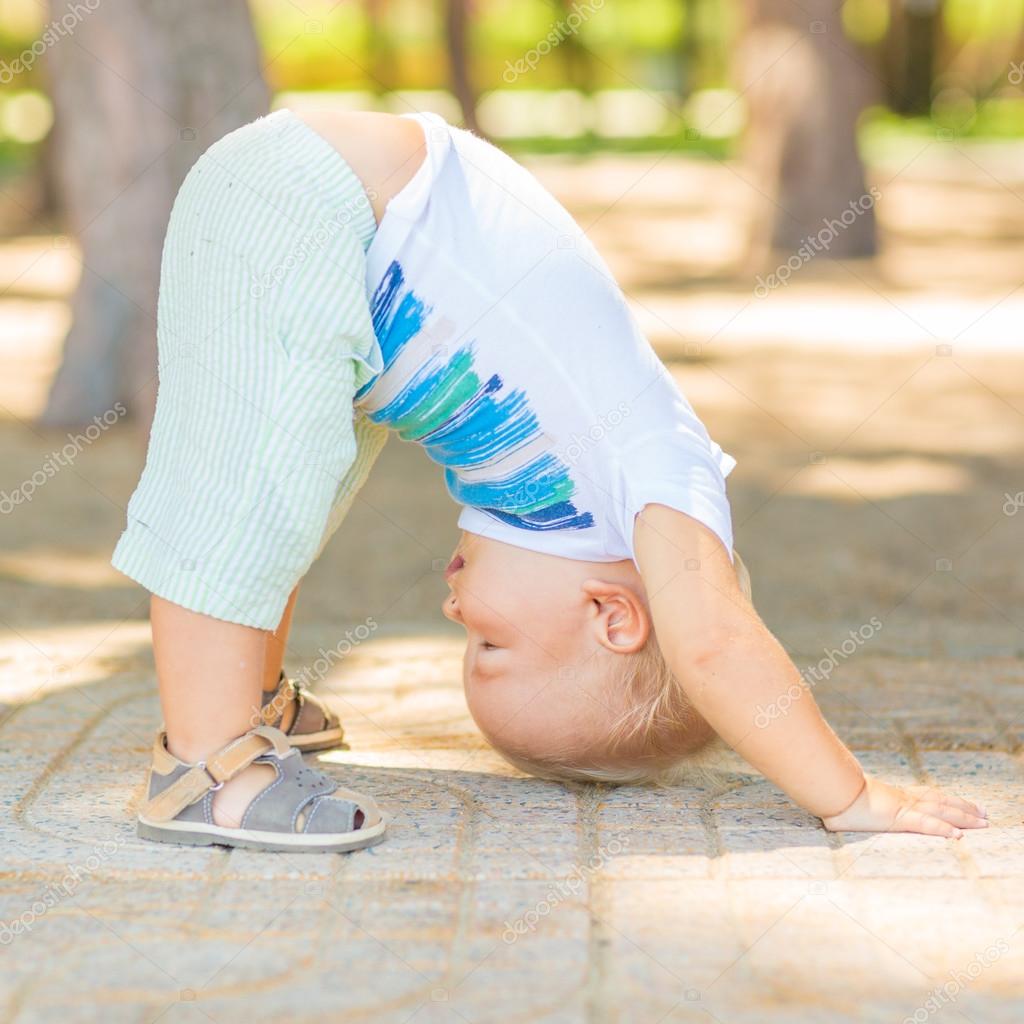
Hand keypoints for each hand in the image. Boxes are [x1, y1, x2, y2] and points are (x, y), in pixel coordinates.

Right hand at [821, 776, 988, 837]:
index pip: (925, 795)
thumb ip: (851, 806)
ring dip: (963, 817)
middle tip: (983, 812)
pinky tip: (958, 835)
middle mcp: (902, 798)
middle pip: (940, 800)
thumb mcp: (848, 800)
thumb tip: (837, 811)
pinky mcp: (898, 818)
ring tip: (983, 822)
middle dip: (963, 807)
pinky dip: (943, 829)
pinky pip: (926, 824)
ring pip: (940, 810)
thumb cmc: (835, 794)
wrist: (830, 788)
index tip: (961, 802)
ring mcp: (902, 807)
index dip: (945, 799)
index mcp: (892, 795)